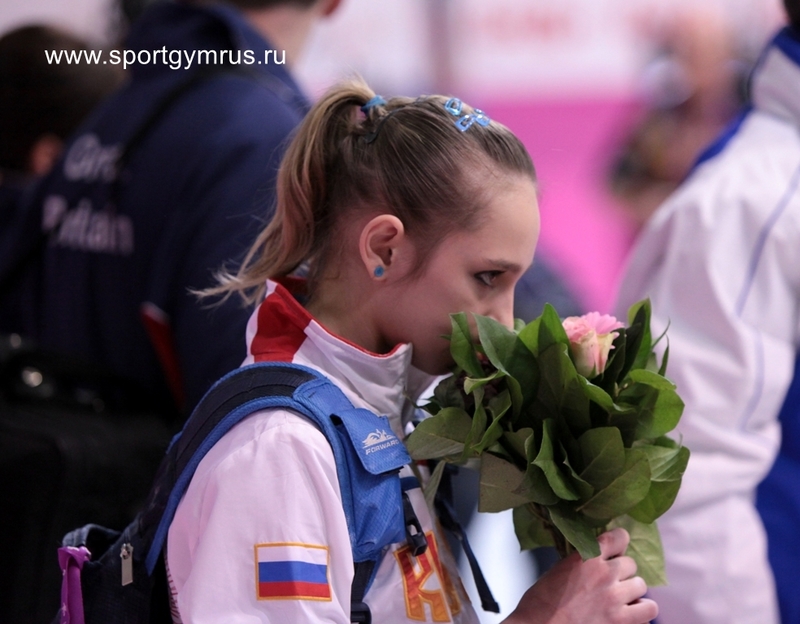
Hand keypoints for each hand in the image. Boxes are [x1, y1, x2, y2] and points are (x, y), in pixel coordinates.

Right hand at [503, 528, 657, 623]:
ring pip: (641, 585)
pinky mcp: (621, 621)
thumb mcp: (558, 570)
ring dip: (631, 591)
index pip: (619, 537)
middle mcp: (604, 574)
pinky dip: (641, 611)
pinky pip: (649, 609)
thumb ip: (582, 562)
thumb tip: (597, 560)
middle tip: (609, 583)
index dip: (618, 544)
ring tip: (619, 599)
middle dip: (621, 572)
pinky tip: (629, 614)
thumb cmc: (541, 603)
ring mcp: (615, 598)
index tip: (614, 550)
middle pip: (630, 563)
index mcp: (586, 557)